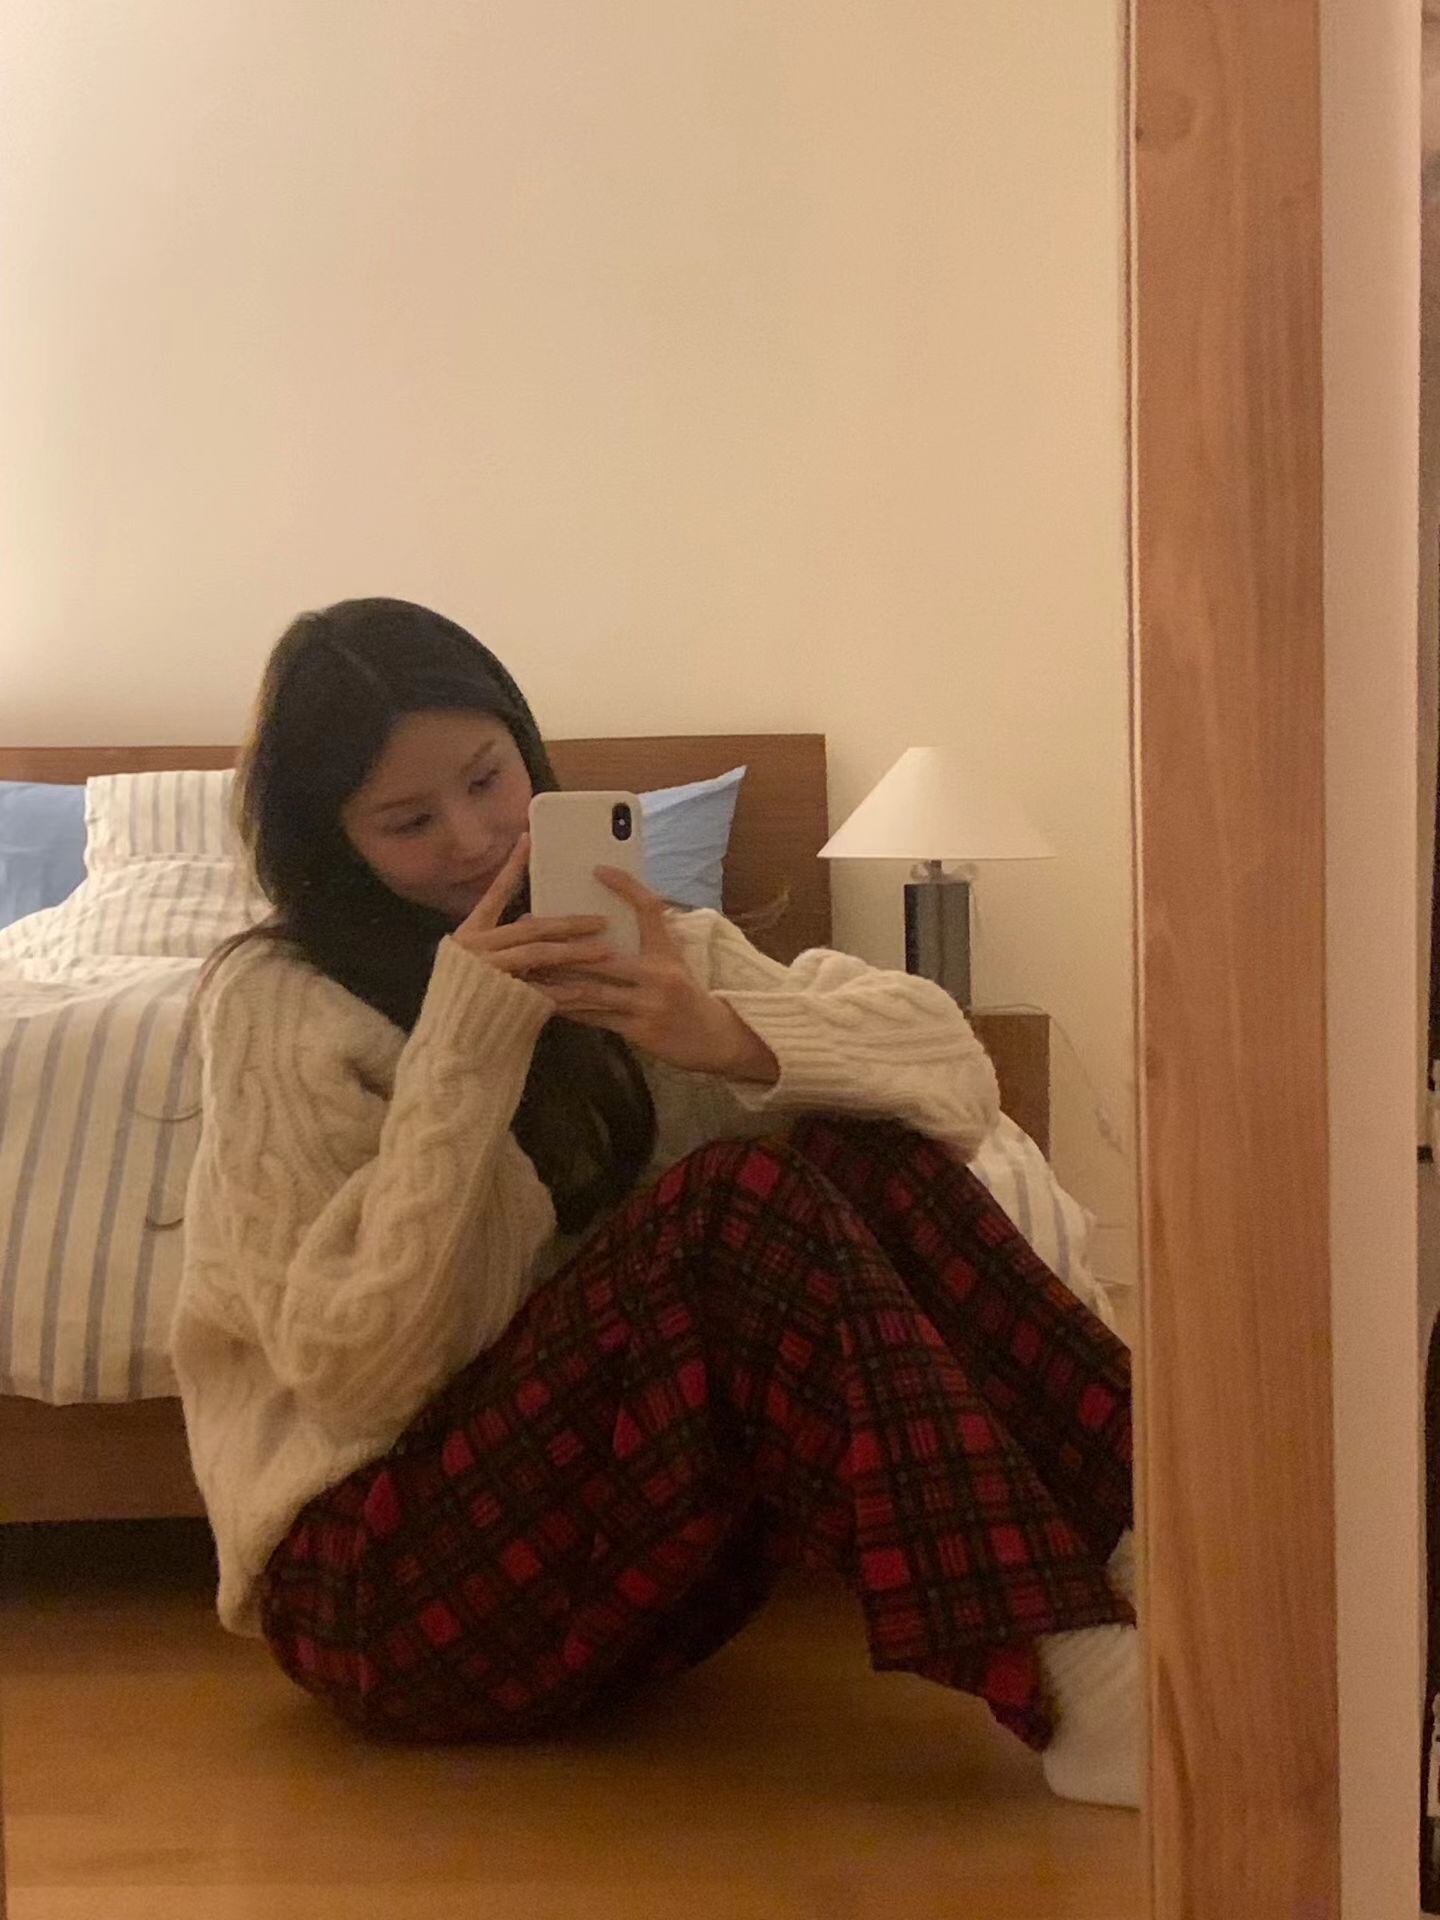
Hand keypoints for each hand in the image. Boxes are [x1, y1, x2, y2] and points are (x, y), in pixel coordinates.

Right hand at [451, 835, 616, 1005]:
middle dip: (570, 923)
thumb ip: (504, 942)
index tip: (528, 840)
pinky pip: (540, 991)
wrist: (448, 1042)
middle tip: (601, 921)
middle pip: (532, 927)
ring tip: (606, 951)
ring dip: (576, 951)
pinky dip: (566, 991)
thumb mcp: (478, 963)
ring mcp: (488, 972)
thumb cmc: (465, 1001)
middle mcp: (476, 948)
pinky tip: (589, 990)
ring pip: (539, 954)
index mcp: (470, 933)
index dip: (512, 867)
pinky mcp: (500, 998)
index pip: (495, 893)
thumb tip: (535, 921)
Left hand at [543, 868, 779, 1083]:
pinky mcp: (640, 1030)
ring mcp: (648, 1004)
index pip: (649, 908)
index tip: (599, 870)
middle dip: (563, 948)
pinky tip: (546, 1002)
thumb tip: (609, 924)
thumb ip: (649, 943)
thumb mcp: (676, 963)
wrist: (715, 1039)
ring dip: (557, 983)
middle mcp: (659, 974)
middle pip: (602, 956)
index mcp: (667, 951)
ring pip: (593, 990)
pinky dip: (570, 1009)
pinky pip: (596, 1018)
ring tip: (529, 972)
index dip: (626, 886)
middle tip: (531, 933)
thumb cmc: (688, 996)